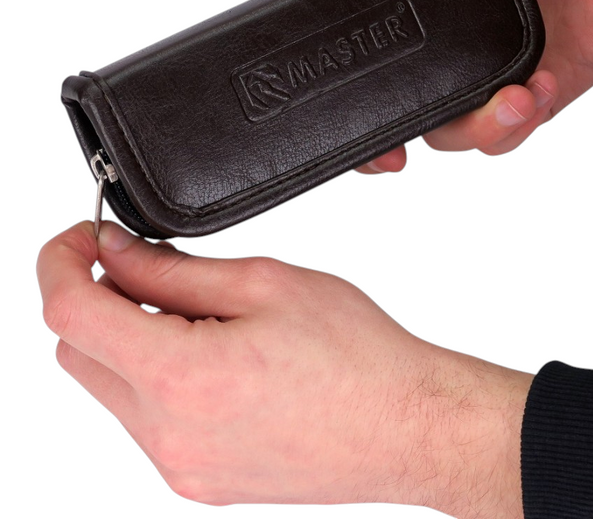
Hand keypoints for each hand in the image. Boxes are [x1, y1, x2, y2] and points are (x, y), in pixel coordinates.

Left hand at [38, 221, 531, 516]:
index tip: (79, 238)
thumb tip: (115, 253)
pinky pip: (146, 419)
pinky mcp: (198, 480)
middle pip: (80, 352)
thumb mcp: (265, 284)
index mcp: (182, 377)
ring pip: (111, 386)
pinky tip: (214, 354)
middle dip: (99, 300)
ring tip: (203, 315)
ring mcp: (181, 466)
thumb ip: (174, 270)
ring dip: (133, 339)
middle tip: (151, 269)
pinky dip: (158, 375)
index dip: (60, 261)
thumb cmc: (357, 354)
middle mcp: (168, 435)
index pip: (69, 313)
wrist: (406, 424)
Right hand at [355, 0, 592, 171]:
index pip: (370, 40)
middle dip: (386, 143)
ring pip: (450, 135)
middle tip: (392, 154)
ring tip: (515, 96)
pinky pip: (500, 137)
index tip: (338, 100)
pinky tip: (539, 88)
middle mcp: (444, 43)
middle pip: (395, 108)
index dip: (346, 80)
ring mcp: (481, 76)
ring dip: (477, 128)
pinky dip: (516, 124)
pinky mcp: (521, 100)